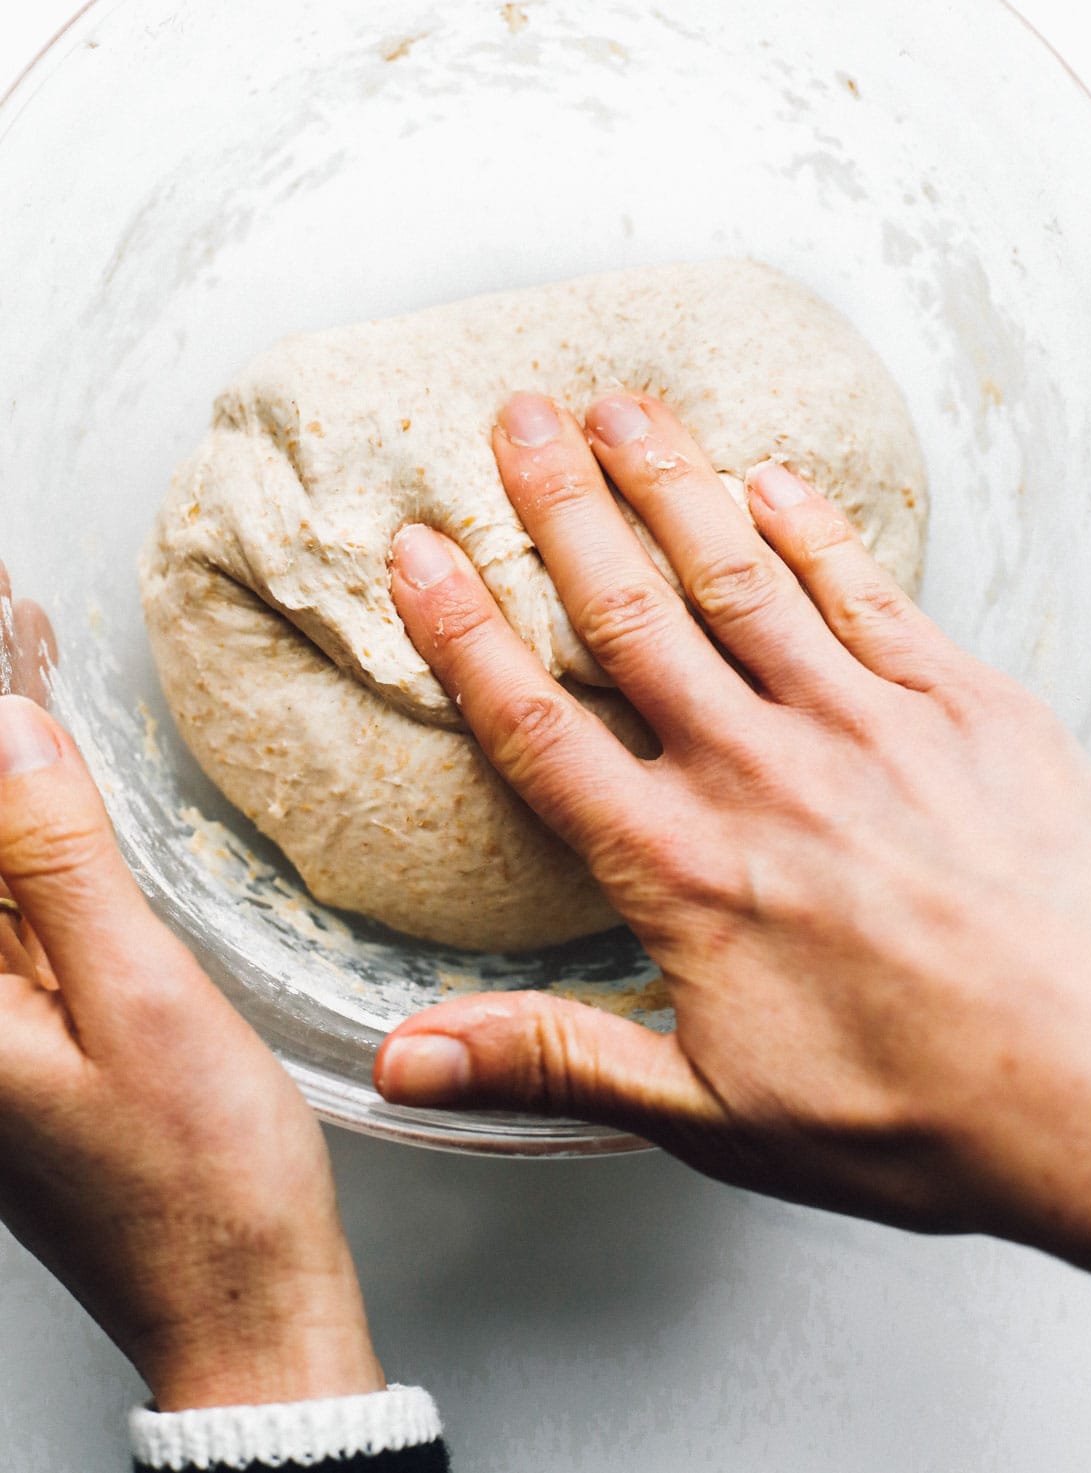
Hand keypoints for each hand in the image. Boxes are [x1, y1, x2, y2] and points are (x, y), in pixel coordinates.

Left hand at [0, 566, 382, 1409]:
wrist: (238, 1301)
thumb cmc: (202, 1181)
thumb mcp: (140, 998)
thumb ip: (59, 860)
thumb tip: (11, 729)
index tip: (4, 617)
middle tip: (17, 620)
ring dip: (11, 768)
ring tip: (28, 650)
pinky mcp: (18, 1038)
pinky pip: (10, 906)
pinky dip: (30, 826)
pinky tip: (52, 768)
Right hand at [378, 388, 1090, 1300]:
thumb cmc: (916, 1113)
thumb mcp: (710, 1110)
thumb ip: (552, 1058)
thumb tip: (406, 1061)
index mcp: (684, 866)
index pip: (538, 724)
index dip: (464, 631)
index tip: (419, 554)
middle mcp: (761, 771)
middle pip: (632, 614)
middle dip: (561, 507)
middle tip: (515, 419)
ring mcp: (866, 724)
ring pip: (740, 576)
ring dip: (670, 483)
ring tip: (617, 407)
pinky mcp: (964, 704)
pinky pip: (867, 591)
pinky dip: (811, 525)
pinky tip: (769, 478)